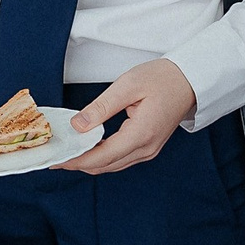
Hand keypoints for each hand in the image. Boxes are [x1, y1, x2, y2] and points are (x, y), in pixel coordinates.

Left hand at [57, 57, 195, 173]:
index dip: (76, 160)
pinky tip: (86, 149)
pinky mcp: (148, 147)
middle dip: (77, 164)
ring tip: (66, 153)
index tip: (56, 158)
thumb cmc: (163, 79)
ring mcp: (149, 150)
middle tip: (54, 157)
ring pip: (111, 165)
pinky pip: (119, 159)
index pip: (102, 157)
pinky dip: (101, 157)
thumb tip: (77, 126)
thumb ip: (101, 107)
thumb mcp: (128, 85)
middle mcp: (146, 148)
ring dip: (88, 162)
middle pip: (105, 166)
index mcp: (141, 134)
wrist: (190, 80)